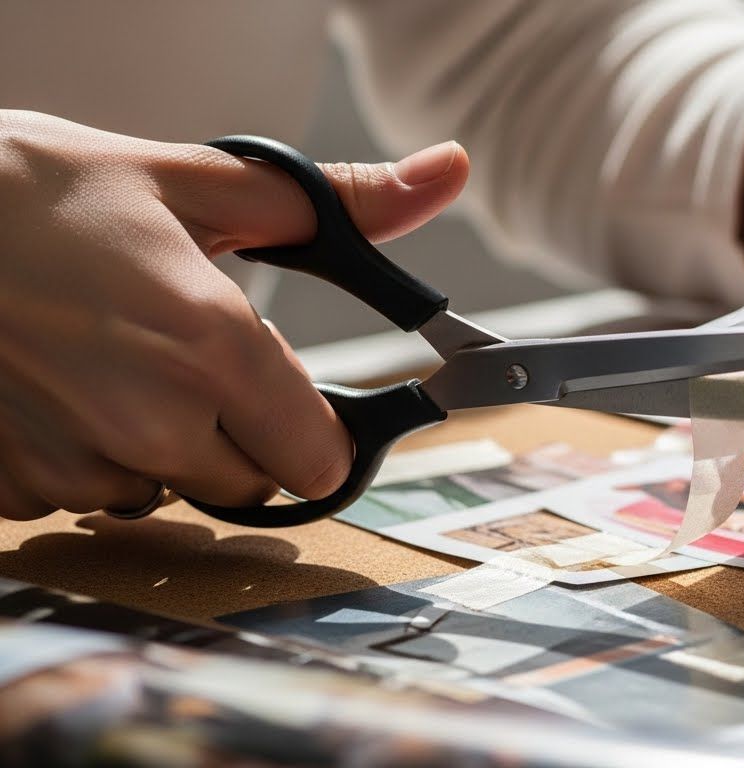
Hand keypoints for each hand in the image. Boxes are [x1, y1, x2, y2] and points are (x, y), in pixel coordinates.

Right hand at [0, 111, 467, 519]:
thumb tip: (444, 175)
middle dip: (244, 434)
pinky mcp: (16, 486)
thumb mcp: (199, 182)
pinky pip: (89, 498)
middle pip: (252, 483)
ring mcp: (78, 464)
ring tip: (113, 362)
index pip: (320, 462)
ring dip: (162, 447)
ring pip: (168, 493)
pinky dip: (89, 457)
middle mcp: (153, 423)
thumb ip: (337, 203)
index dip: (318, 432)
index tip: (299, 400)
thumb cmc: (41, 192)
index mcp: (215, 348)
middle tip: (191, 359)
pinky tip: (61, 389)